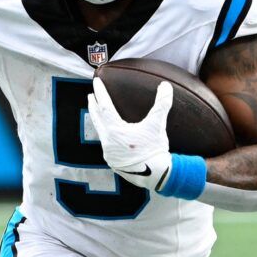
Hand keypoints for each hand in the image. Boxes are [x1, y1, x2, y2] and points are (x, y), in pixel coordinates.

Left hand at [86, 76, 172, 191]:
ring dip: (99, 121)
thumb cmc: (155, 149)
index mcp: (115, 130)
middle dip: (94, 106)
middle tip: (90, 95)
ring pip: (101, 132)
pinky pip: (106, 145)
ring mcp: (108, 153)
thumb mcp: (157, 124)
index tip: (96, 82)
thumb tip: (166, 86)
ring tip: (99, 114)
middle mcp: (108, 141)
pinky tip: (109, 135)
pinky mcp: (112, 162)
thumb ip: (162, 104)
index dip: (100, 92)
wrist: (155, 174)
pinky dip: (106, 136)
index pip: (104, 106)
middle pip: (97, 119)